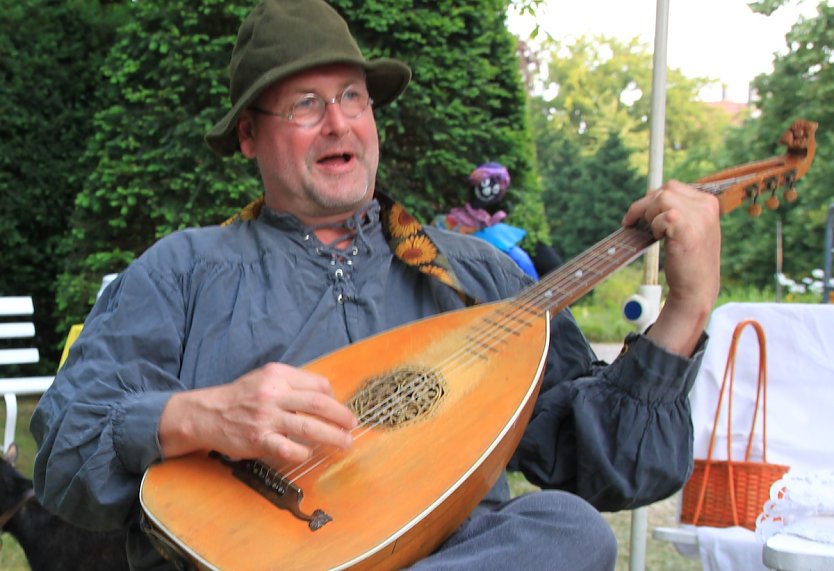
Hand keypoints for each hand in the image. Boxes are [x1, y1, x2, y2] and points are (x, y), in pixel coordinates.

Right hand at [159, 363, 357, 463]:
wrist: (207, 413)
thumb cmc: (241, 397)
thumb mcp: (265, 378)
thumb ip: (292, 383)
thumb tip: (326, 397)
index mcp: (278, 375)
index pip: (318, 384)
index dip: (335, 398)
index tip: (341, 410)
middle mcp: (273, 394)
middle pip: (319, 405)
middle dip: (342, 417)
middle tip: (352, 426)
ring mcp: (266, 417)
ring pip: (309, 427)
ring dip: (333, 437)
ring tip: (345, 443)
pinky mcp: (259, 439)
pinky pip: (289, 448)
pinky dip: (304, 452)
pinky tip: (309, 453)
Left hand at [622, 180, 720, 355]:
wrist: (697, 289)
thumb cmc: (689, 261)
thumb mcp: (689, 228)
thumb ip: (677, 211)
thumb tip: (648, 198)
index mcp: (709, 203)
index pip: (673, 187)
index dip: (652, 199)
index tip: (640, 214)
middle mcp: (707, 206)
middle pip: (664, 190)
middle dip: (645, 206)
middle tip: (636, 224)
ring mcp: (699, 217)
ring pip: (660, 199)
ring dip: (648, 216)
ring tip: (653, 234)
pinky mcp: (687, 229)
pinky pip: (660, 216)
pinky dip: (653, 227)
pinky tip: (659, 240)